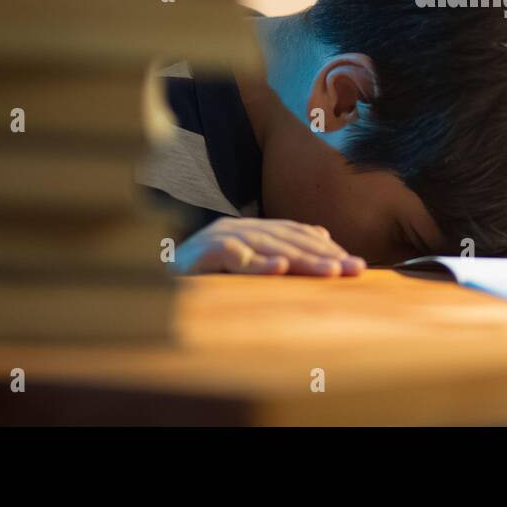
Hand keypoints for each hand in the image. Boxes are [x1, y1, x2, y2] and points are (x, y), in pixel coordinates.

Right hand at [173, 217, 366, 275]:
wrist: (150, 280)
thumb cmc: (202, 276)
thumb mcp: (243, 262)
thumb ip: (277, 250)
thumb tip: (322, 234)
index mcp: (251, 228)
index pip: (297, 234)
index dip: (327, 247)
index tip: (356, 264)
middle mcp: (239, 227)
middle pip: (290, 239)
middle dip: (325, 255)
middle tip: (355, 269)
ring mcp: (221, 236)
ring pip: (269, 247)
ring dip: (303, 259)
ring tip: (331, 271)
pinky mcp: (203, 252)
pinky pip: (234, 257)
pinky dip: (257, 263)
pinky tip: (279, 269)